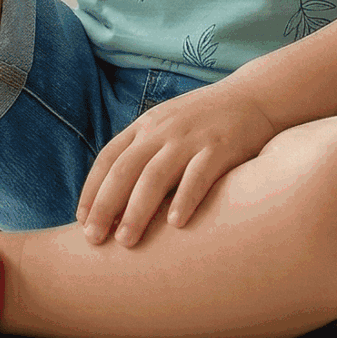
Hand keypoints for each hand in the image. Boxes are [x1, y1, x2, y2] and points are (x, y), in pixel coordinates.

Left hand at [75, 80, 279, 247]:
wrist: (254, 96)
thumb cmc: (205, 121)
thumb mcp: (167, 127)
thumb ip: (144, 154)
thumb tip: (116, 199)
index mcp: (145, 126)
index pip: (108, 158)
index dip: (92, 189)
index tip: (82, 220)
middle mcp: (162, 131)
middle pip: (124, 170)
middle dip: (105, 205)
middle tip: (93, 239)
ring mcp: (191, 138)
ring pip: (155, 176)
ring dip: (137, 210)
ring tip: (126, 241)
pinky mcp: (220, 147)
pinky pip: (198, 175)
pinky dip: (185, 198)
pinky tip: (175, 224)